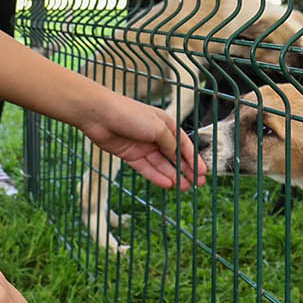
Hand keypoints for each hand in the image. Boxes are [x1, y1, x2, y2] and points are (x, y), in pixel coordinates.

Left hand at [79, 91, 206, 190]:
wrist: (99, 115)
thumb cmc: (130, 114)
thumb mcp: (157, 128)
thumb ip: (170, 143)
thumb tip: (180, 156)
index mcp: (166, 124)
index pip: (184, 144)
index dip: (194, 159)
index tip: (203, 173)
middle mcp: (155, 135)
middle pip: (174, 156)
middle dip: (187, 170)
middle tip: (198, 184)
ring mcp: (143, 146)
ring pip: (162, 164)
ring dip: (174, 176)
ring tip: (185, 188)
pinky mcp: (130, 155)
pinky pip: (147, 168)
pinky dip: (157, 176)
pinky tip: (168, 184)